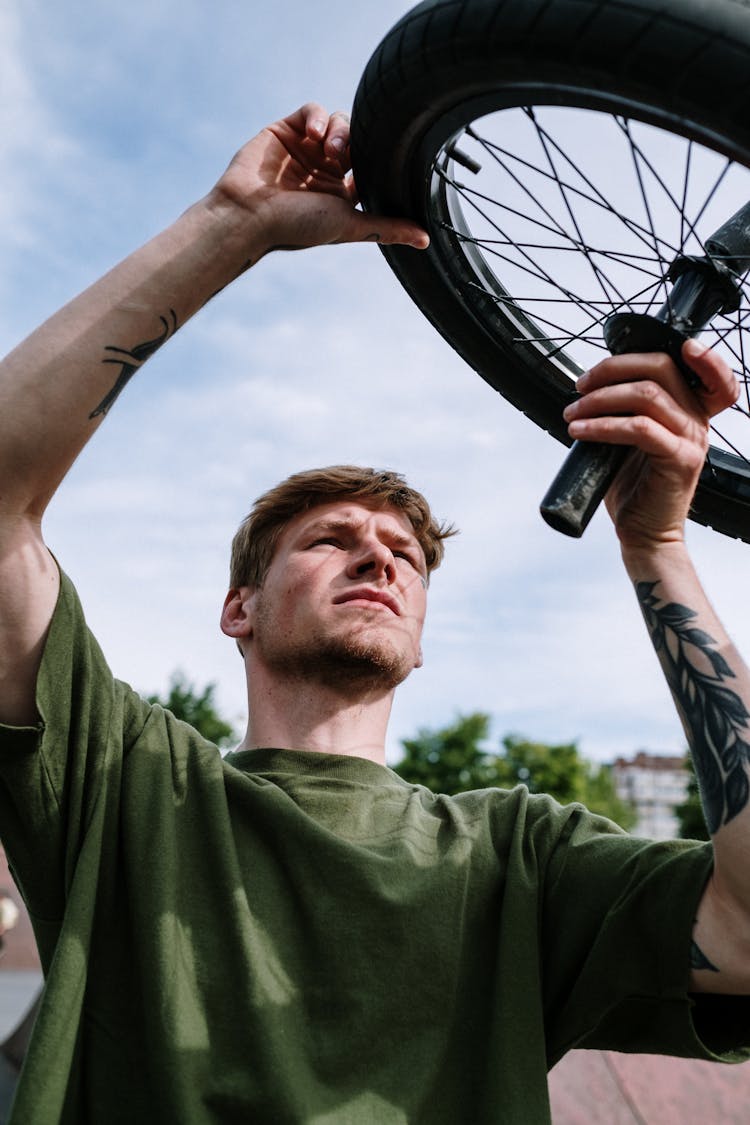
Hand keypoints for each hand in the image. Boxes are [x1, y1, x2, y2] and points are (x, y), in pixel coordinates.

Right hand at [211, 102, 429, 256]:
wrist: (249, 215)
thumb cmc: (297, 227)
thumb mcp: (350, 225)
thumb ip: (387, 227)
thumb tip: (427, 241)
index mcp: (342, 192)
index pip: (371, 165)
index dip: (378, 159)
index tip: (382, 162)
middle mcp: (325, 168)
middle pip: (358, 139)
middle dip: (357, 143)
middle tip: (345, 157)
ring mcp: (306, 148)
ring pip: (339, 121)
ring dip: (340, 130)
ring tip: (329, 148)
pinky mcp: (286, 129)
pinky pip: (312, 110)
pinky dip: (318, 117)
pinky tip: (314, 134)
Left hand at [562, 340, 738, 550]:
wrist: (643, 532)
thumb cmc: (633, 486)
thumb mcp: (631, 438)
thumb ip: (627, 408)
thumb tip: (591, 383)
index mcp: (690, 411)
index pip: (711, 374)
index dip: (702, 355)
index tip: (670, 345)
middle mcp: (697, 420)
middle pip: (662, 368)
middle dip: (613, 368)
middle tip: (581, 386)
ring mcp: (690, 439)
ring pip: (646, 395)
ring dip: (599, 399)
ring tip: (572, 413)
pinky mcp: (679, 460)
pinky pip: (639, 429)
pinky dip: (603, 425)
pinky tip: (580, 430)